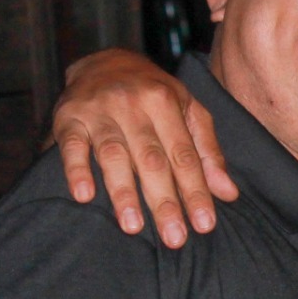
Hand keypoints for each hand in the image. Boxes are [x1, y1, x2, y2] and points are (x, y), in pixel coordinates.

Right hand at [54, 49, 236, 247]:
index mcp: (166, 103)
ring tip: (133, 227)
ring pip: (114, 154)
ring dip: (124, 192)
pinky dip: (77, 170)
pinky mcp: (69, 117)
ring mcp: (100, 110)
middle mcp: (134, 105)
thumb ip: (208, 151)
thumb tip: (228, 193)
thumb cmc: (153, 94)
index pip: (185, 155)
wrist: (102, 60)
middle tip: (174, 238)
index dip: (195, 191)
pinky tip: (84, 196)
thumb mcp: (188, 111)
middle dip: (164, 201)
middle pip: (152, 159)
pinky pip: (72, 146)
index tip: (204, 225)